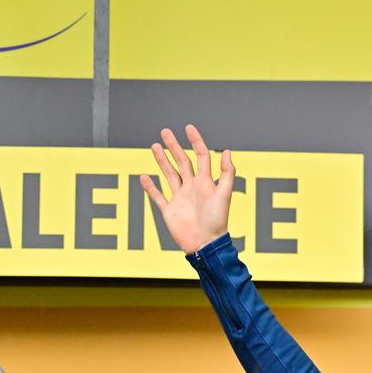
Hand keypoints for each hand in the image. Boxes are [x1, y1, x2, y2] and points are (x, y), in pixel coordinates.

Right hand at [138, 124, 234, 253]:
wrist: (205, 244)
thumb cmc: (217, 221)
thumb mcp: (224, 194)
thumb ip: (227, 173)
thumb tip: (227, 151)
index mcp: (205, 183)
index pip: (201, 156)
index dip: (196, 142)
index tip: (188, 128)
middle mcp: (192, 188)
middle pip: (182, 162)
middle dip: (174, 146)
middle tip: (165, 131)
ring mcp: (180, 198)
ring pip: (169, 174)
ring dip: (162, 160)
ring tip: (154, 146)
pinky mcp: (169, 210)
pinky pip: (158, 196)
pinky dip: (150, 187)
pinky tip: (144, 176)